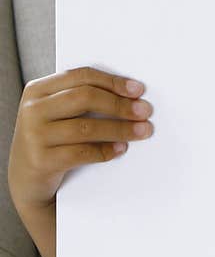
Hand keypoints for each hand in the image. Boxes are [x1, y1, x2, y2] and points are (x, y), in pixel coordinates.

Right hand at [7, 66, 154, 256]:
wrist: (26, 179)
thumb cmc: (52, 139)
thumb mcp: (57, 113)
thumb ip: (82, 99)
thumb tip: (132, 95)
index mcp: (38, 90)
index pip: (81, 76)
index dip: (113, 82)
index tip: (138, 90)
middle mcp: (33, 109)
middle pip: (85, 98)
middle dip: (120, 104)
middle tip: (145, 111)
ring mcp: (34, 136)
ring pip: (86, 127)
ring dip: (121, 129)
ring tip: (142, 131)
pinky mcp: (41, 160)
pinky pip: (82, 153)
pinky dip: (106, 150)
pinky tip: (121, 149)